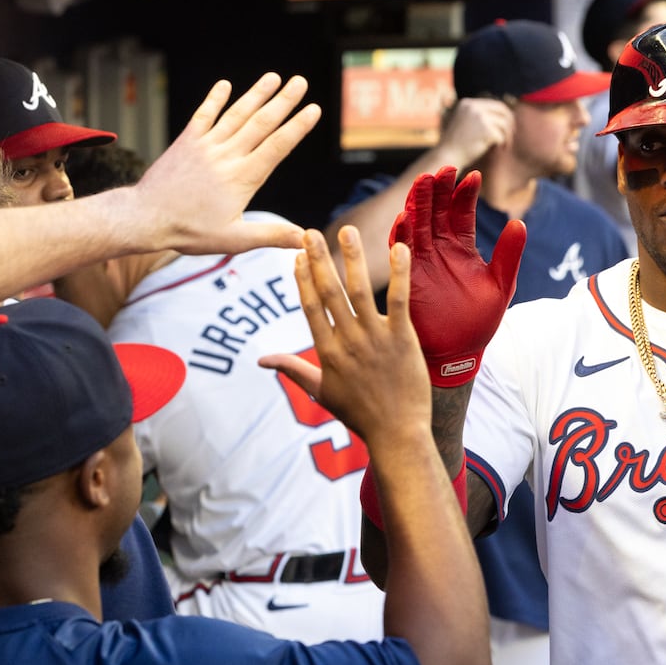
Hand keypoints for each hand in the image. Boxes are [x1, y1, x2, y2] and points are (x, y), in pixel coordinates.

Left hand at [130, 74, 318, 253]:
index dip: (297, 127)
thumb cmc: (190, 231)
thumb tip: (304, 238)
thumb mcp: (234, 240)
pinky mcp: (187, 142)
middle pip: (261, 123)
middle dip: (283, 101)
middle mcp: (227, 156)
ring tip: (274, 77)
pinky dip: (215, 99)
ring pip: (236, 114)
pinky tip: (225, 85)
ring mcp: (206, 146)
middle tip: (300, 82)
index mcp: (243, 178)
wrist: (145, 218)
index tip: (314, 109)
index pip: (277, 146)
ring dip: (256, 94)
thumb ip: (271, 235)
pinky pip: (203, 115)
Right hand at [262, 227, 430, 439]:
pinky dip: (399, 274)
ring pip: (360, 291)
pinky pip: (399, 300)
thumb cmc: (360, 414)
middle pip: (329, 293)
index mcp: (327, 352)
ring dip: (352, 259)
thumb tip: (262, 361)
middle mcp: (347, 341)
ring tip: (347, 231)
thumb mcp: (321, 392)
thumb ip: (293, 370)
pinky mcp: (402, 339)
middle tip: (310, 233)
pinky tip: (398, 249)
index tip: (298, 255)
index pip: (310, 307)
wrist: (396, 433)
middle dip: (319, 260)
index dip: (302, 279)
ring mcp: (375, 338)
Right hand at [390, 167, 525, 385]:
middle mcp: (440, 248)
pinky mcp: (407, 275)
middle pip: (436, 211)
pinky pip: (401, 251)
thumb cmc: (479, 321)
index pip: (462, 212)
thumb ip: (509, 255)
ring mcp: (422, 259)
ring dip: (418, 204)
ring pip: (417, 224)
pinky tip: (405, 218)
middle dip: (438, 190)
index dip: (466, 194)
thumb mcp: (501, 286)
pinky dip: (401, 235)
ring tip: (422, 182)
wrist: (457, 353)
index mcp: (463, 247)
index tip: (473, 176)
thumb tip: (520, 222)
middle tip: (442, 170)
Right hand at [432, 98, 513, 168]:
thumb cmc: (456, 144)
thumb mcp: (465, 123)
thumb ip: (480, 116)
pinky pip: (501, 136)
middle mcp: (474, 107)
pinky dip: (502, 144)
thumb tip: (504, 116)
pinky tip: (497, 150)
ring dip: (507, 136)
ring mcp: (480, 118)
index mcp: (468, 103)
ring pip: (504, 124)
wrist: (447, 156)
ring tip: (504, 146)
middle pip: (502, 110)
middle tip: (511, 135)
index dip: (505, 115)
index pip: (495, 104)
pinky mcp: (486, 131)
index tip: (508, 126)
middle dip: (510, 123)